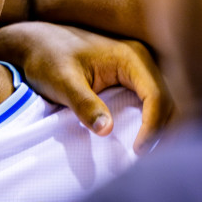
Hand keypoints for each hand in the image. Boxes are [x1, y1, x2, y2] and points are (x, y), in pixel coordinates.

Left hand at [0, 21, 172, 147]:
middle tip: (147, 159)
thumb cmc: (47, 58)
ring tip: (145, 153)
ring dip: (158, 127)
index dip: (152, 125)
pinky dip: (149, 121)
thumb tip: (107, 130)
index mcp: (130, 57)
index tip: (138, 150)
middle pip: (166, 100)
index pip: (156, 95)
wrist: (35, 42)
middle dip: (161, 130)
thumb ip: (84, 104)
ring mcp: (138, 68)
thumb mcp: (63, 82)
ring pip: (161, 102)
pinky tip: (139, 139)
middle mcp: (141, 59)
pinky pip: (149, 101)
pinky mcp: (131, 77)